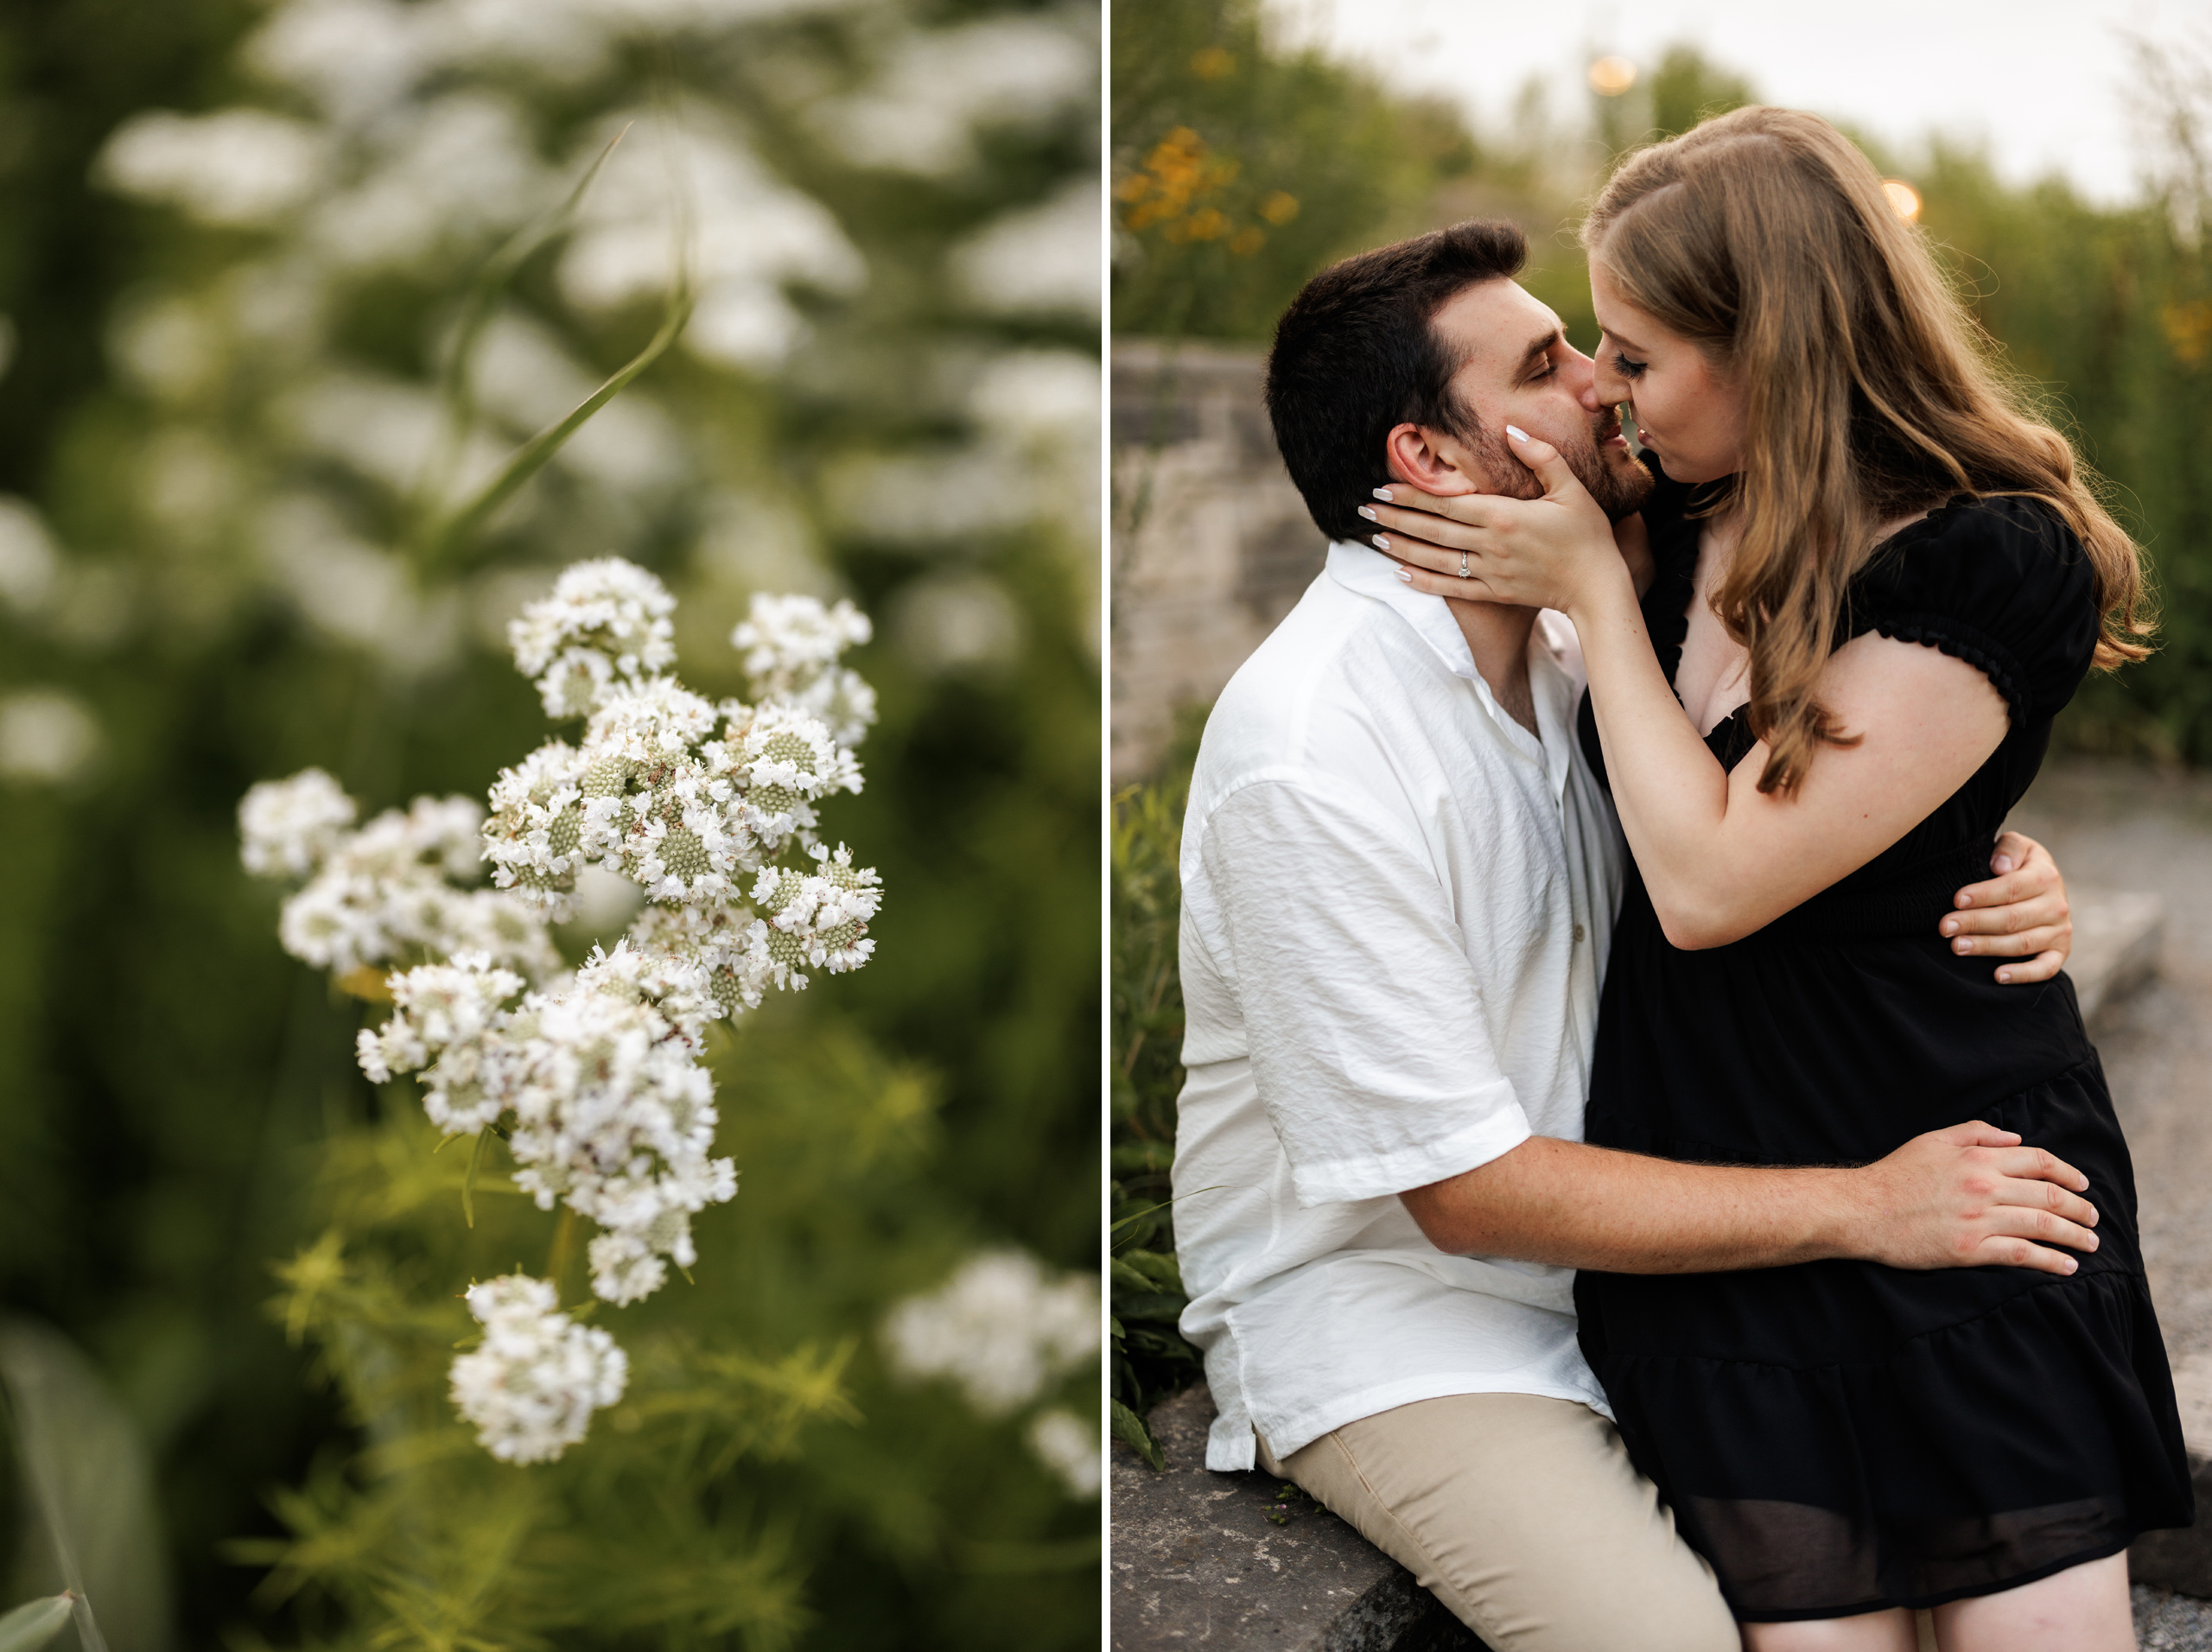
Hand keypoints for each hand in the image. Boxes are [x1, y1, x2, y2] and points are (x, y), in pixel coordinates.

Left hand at [1360, 429, 1632, 616]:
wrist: (1598, 587)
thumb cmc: (1588, 534)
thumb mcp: (1571, 488)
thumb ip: (1541, 456)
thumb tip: (1511, 430)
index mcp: (1504, 515)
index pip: (1447, 503)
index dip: (1412, 496)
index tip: (1383, 489)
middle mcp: (1490, 544)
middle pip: (1432, 530)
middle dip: (1395, 519)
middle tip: (1363, 510)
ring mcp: (1490, 572)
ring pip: (1435, 559)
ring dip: (1402, 548)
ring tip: (1374, 539)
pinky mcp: (1495, 593)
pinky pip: (1452, 588)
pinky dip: (1424, 581)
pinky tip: (1401, 573)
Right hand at [1849, 1122, 2097, 1274]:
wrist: (1862, 1210)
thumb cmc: (1895, 1174)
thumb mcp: (1932, 1140)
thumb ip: (1976, 1134)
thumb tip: (2015, 1137)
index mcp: (1978, 1158)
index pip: (2039, 1161)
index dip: (2069, 1173)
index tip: (2083, 1185)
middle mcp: (1985, 1187)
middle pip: (2050, 1195)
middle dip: (2080, 1208)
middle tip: (2093, 1219)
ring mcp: (1979, 1220)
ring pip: (2043, 1225)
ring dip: (2074, 1236)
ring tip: (2090, 1244)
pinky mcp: (1970, 1250)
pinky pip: (2021, 1255)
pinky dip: (2050, 1261)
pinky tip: (2066, 1267)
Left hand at [1939, 830, 2070, 983]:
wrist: (2044, 886)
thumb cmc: (2019, 865)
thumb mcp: (2018, 846)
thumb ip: (2010, 848)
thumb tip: (2000, 866)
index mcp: (2046, 877)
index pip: (2012, 888)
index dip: (1983, 895)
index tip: (1956, 900)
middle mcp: (2057, 906)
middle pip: (2012, 918)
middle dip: (1975, 923)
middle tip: (1945, 927)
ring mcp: (2060, 931)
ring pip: (2022, 944)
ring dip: (1988, 947)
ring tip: (1957, 947)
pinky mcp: (2060, 952)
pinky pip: (2045, 968)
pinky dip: (2023, 975)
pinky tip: (1997, 976)